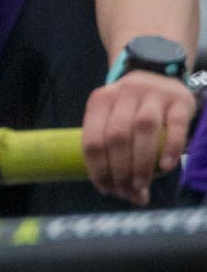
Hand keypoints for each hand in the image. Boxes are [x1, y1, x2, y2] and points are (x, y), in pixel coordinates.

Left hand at [82, 72, 196, 204]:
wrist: (161, 77)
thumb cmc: (133, 108)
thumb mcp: (115, 118)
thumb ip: (115, 151)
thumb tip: (123, 193)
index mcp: (100, 100)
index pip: (92, 139)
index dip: (97, 169)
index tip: (106, 189)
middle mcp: (124, 93)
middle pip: (117, 136)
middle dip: (120, 170)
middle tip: (128, 191)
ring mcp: (153, 93)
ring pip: (143, 128)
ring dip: (141, 162)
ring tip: (142, 185)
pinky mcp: (179, 100)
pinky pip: (175, 125)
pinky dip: (171, 147)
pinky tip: (166, 167)